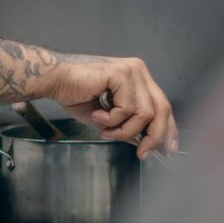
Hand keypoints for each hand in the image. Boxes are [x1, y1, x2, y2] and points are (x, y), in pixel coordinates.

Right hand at [40, 55, 175, 158]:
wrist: (55, 80)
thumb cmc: (76, 94)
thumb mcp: (108, 117)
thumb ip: (128, 125)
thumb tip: (144, 143)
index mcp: (138, 78)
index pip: (162, 105)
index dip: (168, 129)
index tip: (169, 148)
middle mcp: (138, 71)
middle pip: (161, 109)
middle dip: (153, 136)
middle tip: (142, 152)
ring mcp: (131, 71)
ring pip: (144, 113)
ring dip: (123, 130)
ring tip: (105, 129)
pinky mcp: (120, 73)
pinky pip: (127, 108)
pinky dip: (111, 119)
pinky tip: (97, 115)